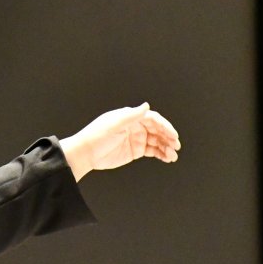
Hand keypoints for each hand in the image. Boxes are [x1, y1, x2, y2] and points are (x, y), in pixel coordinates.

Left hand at [60, 103, 180, 180]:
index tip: (173, 135)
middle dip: (169, 137)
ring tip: (173, 156)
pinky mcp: (135, 150)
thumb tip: (145, 105)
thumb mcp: (114, 124)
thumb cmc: (96, 136)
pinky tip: (167, 158)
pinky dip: (161, 154)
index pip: (153, 119)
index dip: (165, 126)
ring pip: (157, 141)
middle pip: (157, 130)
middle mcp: (135, 127)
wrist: (86, 153)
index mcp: (130, 117)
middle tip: (176, 145)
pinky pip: (152, 151)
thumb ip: (131, 115)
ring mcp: (136, 139)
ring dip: (167, 147)